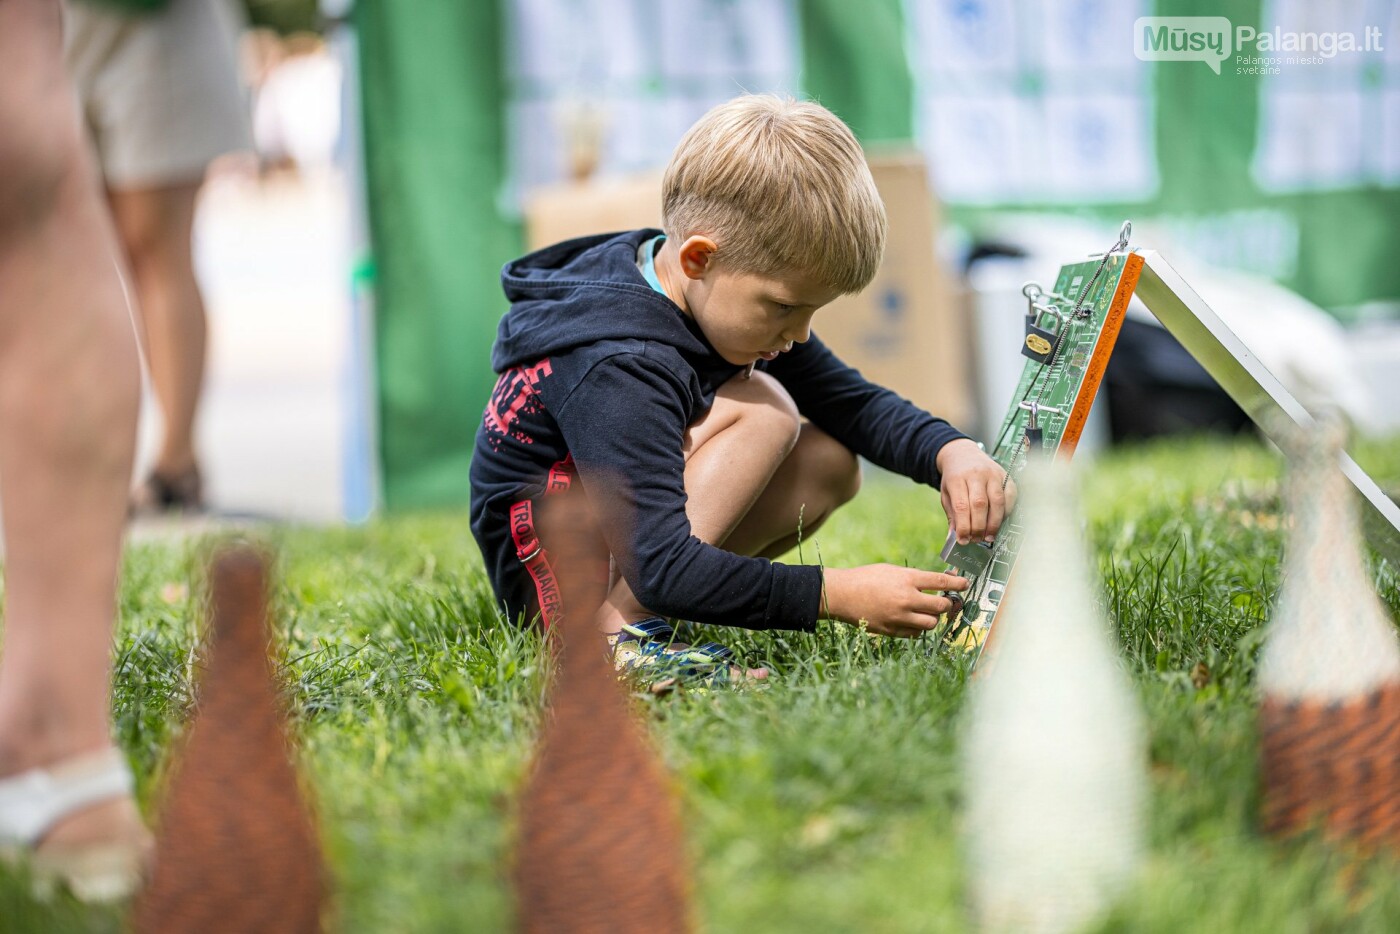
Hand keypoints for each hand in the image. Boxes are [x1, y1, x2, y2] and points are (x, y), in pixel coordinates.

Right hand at [821, 565, 968, 637]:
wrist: (841, 594)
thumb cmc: (866, 578)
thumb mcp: (891, 570)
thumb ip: (914, 578)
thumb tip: (938, 583)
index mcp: (907, 579)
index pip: (941, 582)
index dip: (958, 584)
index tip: (965, 584)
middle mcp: (906, 599)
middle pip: (941, 606)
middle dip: (947, 604)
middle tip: (945, 602)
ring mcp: (899, 617)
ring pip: (931, 623)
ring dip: (933, 618)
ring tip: (926, 612)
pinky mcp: (892, 630)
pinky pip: (915, 634)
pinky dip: (918, 628)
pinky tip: (911, 620)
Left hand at [935, 439, 1016, 544]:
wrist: (963, 454)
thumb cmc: (955, 477)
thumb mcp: (946, 494)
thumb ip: (952, 515)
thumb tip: (954, 538)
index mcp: (957, 479)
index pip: (962, 506)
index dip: (964, 526)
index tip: (963, 540)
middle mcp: (976, 474)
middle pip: (980, 504)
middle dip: (979, 527)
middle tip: (977, 539)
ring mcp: (993, 474)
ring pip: (997, 501)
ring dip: (994, 523)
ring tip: (989, 536)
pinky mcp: (1006, 475)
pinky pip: (1010, 496)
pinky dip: (1006, 512)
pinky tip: (1000, 522)